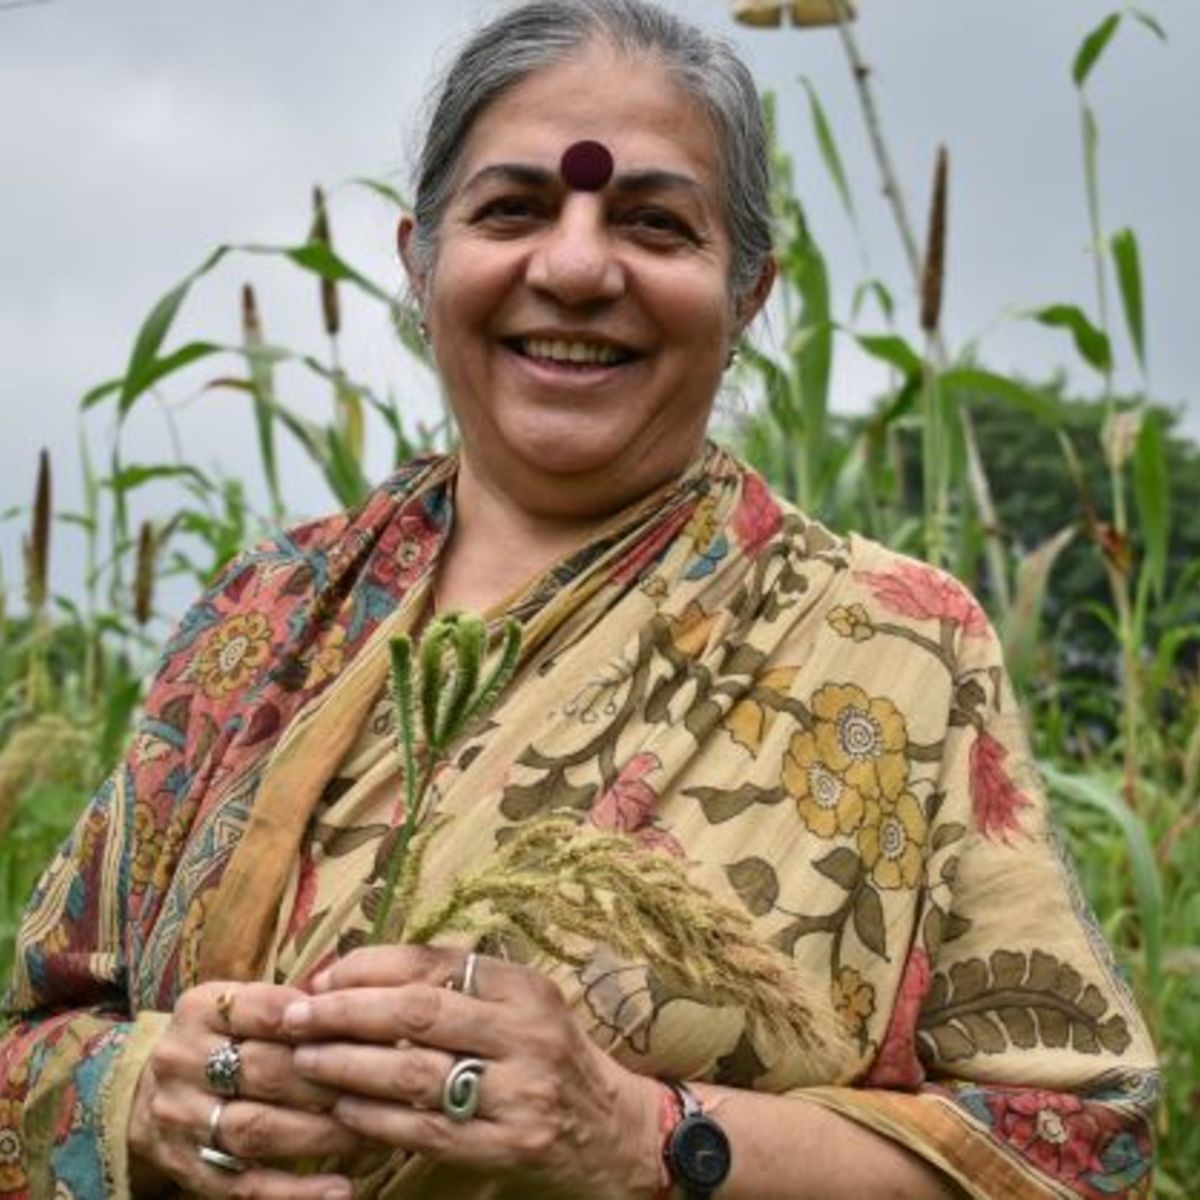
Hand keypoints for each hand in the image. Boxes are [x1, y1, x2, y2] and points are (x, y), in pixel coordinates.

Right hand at [129, 980, 359, 1197]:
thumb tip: (359, 1002)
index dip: (319, 1022)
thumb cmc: (218, 1039)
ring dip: (322, 1135)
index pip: (265, 1011)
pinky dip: (295, 1192)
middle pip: (266, 1071)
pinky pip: (245, 1186)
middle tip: (384, 1085)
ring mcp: (182, 1119)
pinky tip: (340, 1189)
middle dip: (330, 1080)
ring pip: (258, 1129)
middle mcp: (183, 1062)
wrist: (143, 1094)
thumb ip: (289, 1002)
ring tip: (373, 1135)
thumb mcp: (237, 1005)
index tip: (369, 1029)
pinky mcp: (189, 1170)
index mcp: (201, 1009)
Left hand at [282, 946, 664, 1199]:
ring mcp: (520, 1093)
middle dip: (346, 1011)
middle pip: (420, 1012)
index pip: (435, 963)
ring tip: (306, 1060)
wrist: (611, 1128)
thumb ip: (457, 984)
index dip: (370, 966)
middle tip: (296, 1015)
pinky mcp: (509, 1146)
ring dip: (349, 1066)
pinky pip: (428, 1130)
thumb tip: (358, 972)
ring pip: (416, 1073)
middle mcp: (526, 1033)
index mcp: (524, 987)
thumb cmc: (548, 1054)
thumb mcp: (521, 1003)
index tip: (323, 975)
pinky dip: (377, 1118)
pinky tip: (343, 1108)